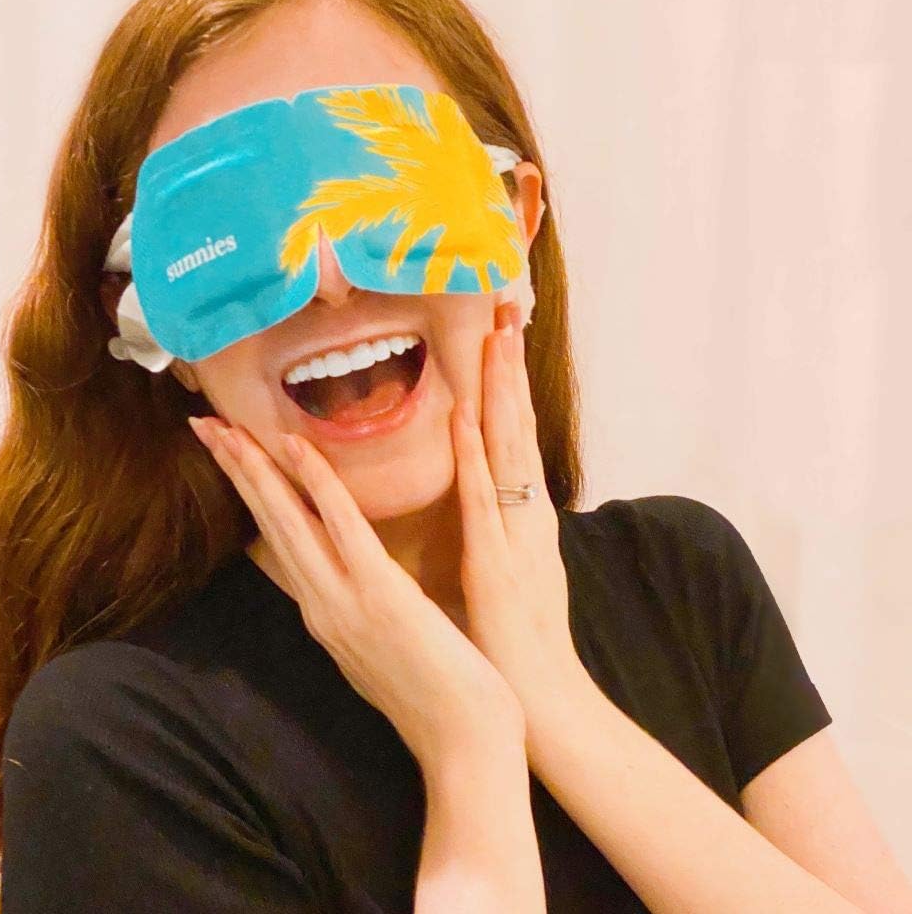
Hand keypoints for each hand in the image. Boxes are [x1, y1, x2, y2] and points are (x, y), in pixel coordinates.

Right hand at [187, 413, 525, 765]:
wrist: (465, 747)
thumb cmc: (438, 698)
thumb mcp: (382, 650)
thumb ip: (358, 612)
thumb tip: (348, 579)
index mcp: (326, 614)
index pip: (279, 542)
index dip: (253, 496)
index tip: (231, 457)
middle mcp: (321, 605)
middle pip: (269, 524)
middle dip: (236, 473)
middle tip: (204, 425)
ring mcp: (344, 600)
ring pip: (289, 520)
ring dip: (254, 469)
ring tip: (223, 428)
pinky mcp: (379, 593)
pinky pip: (342, 525)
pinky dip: (315, 484)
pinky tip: (293, 447)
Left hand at [449, 302, 586, 730]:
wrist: (539, 695)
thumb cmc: (517, 634)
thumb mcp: (512, 564)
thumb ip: (500, 524)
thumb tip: (484, 490)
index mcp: (525, 513)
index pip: (517, 435)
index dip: (510, 384)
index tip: (501, 334)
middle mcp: (527, 513)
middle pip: (518, 428)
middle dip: (511, 368)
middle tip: (506, 309)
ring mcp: (515, 534)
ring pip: (508, 450)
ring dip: (501, 393)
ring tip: (497, 338)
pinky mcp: (495, 561)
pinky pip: (484, 501)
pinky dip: (475, 457)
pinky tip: (464, 417)